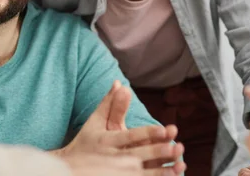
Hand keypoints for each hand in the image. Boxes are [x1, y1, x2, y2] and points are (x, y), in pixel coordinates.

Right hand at [61, 81, 185, 174]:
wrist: (68, 169)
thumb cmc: (85, 142)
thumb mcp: (94, 122)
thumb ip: (109, 104)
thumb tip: (120, 83)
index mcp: (107, 140)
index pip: (130, 136)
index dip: (148, 133)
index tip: (165, 130)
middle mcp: (112, 158)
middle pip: (138, 155)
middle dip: (158, 152)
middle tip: (176, 147)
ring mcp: (116, 173)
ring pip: (142, 173)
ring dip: (162, 171)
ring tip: (181, 165)